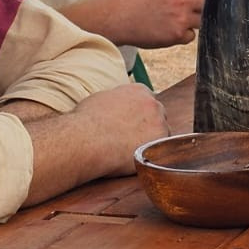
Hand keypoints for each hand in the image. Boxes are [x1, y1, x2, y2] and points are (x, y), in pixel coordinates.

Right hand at [22, 83, 168, 202]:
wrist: (86, 139)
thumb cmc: (86, 121)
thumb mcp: (101, 100)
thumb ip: (117, 101)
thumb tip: (115, 106)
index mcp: (138, 90)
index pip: (147, 100)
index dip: (139, 114)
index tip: (132, 125)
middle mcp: (152, 102)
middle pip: (157, 115)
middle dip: (148, 126)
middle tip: (132, 139)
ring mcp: (159, 121)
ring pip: (161, 133)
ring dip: (151, 140)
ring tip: (132, 151)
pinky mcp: (160, 141)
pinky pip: (161, 149)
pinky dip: (152, 154)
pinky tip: (137, 158)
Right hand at [115, 0, 219, 45]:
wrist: (116, 16)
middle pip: (211, 1)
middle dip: (214, 4)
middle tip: (217, 7)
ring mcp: (180, 17)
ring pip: (203, 20)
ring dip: (197, 21)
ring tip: (183, 20)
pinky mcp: (175, 34)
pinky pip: (190, 36)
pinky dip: (183, 35)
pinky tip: (169, 31)